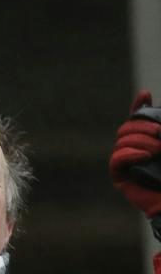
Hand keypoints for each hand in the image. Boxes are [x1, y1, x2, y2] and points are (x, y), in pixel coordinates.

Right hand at [110, 90, 160, 215]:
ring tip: (158, 149)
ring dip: (140, 141)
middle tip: (159, 133)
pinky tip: (146, 156)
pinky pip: (117, 159)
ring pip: (122, 141)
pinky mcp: (120, 177)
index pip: (138, 120)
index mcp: (148, 141)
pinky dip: (130, 154)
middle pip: (127, 128)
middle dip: (141, 126)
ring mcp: (126, 164)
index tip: (146, 96)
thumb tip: (145, 97)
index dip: (139, 107)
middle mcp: (135, 150)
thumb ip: (160, 129)